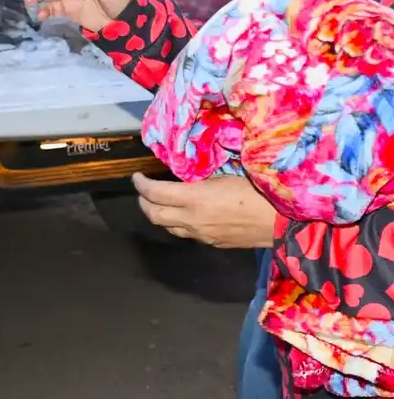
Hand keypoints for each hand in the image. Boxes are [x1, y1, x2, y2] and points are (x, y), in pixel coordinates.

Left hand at [132, 172, 276, 248]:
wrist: (282, 222)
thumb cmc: (257, 191)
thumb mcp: (224, 176)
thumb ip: (200, 179)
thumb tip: (185, 176)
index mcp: (194, 199)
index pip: (154, 193)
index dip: (141, 184)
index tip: (136, 176)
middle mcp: (192, 220)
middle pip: (154, 215)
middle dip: (143, 202)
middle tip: (143, 191)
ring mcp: (202, 235)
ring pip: (168, 227)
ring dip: (158, 215)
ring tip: (158, 203)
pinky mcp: (213, 244)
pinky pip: (187, 234)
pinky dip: (178, 223)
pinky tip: (184, 215)